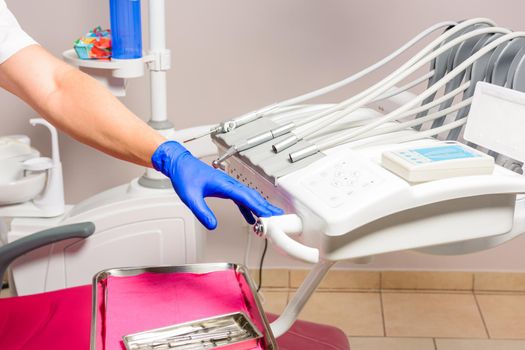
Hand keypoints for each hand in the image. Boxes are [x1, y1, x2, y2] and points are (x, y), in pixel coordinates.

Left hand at [151, 141, 283, 229]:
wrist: (179, 164)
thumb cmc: (185, 175)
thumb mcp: (190, 197)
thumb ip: (202, 212)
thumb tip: (212, 225)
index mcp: (225, 184)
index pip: (247, 198)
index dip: (261, 208)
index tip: (271, 216)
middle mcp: (230, 184)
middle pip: (253, 197)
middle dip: (267, 208)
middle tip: (279, 218)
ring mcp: (229, 185)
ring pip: (249, 197)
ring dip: (260, 208)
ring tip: (271, 218)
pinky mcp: (225, 188)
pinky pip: (241, 199)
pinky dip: (249, 208)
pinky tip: (251, 218)